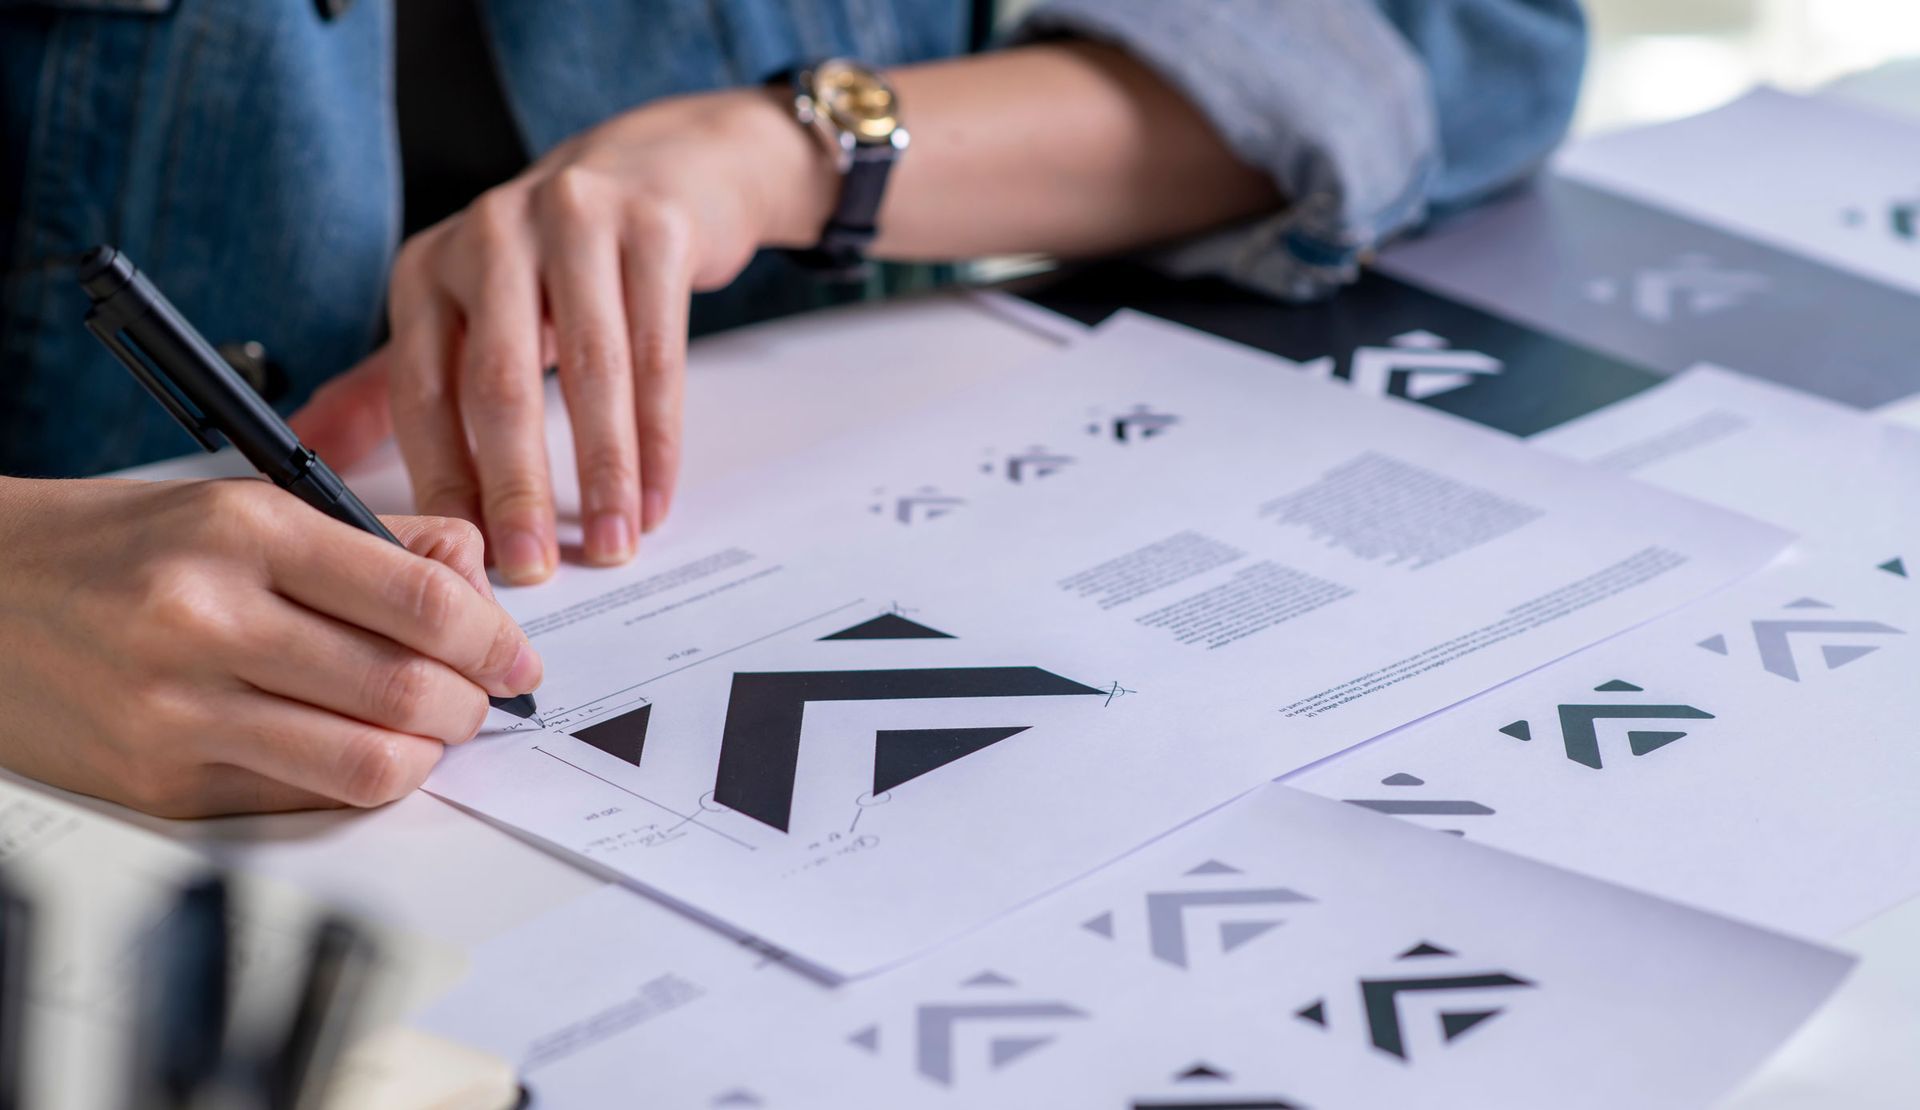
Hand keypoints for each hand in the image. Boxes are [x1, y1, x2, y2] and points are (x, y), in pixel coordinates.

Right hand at [0, 478, 542, 816]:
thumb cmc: (120, 546)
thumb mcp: (244, 503)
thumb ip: (373, 539)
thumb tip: (475, 578)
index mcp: (244, 531)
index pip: (417, 597)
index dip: (492, 638)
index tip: (517, 658)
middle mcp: (209, 618)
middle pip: (403, 687)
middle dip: (471, 704)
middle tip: (481, 700)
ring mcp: (179, 709)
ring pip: (366, 762)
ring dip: (426, 755)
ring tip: (428, 732)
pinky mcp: (161, 782)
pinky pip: (301, 798)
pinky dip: (354, 782)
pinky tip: (358, 752)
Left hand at [292, 89, 834, 582]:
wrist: (661, 166)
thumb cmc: (556, 260)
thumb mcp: (466, 309)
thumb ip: (389, 382)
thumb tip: (306, 450)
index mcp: (430, 268)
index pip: (422, 389)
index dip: (442, 482)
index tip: (461, 564)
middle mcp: (490, 234)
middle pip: (498, 381)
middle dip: (514, 488)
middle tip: (531, 569)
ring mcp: (575, 222)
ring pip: (591, 370)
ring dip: (602, 472)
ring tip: (613, 543)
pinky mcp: (652, 227)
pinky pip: (659, 351)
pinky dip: (659, 436)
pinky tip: (656, 493)